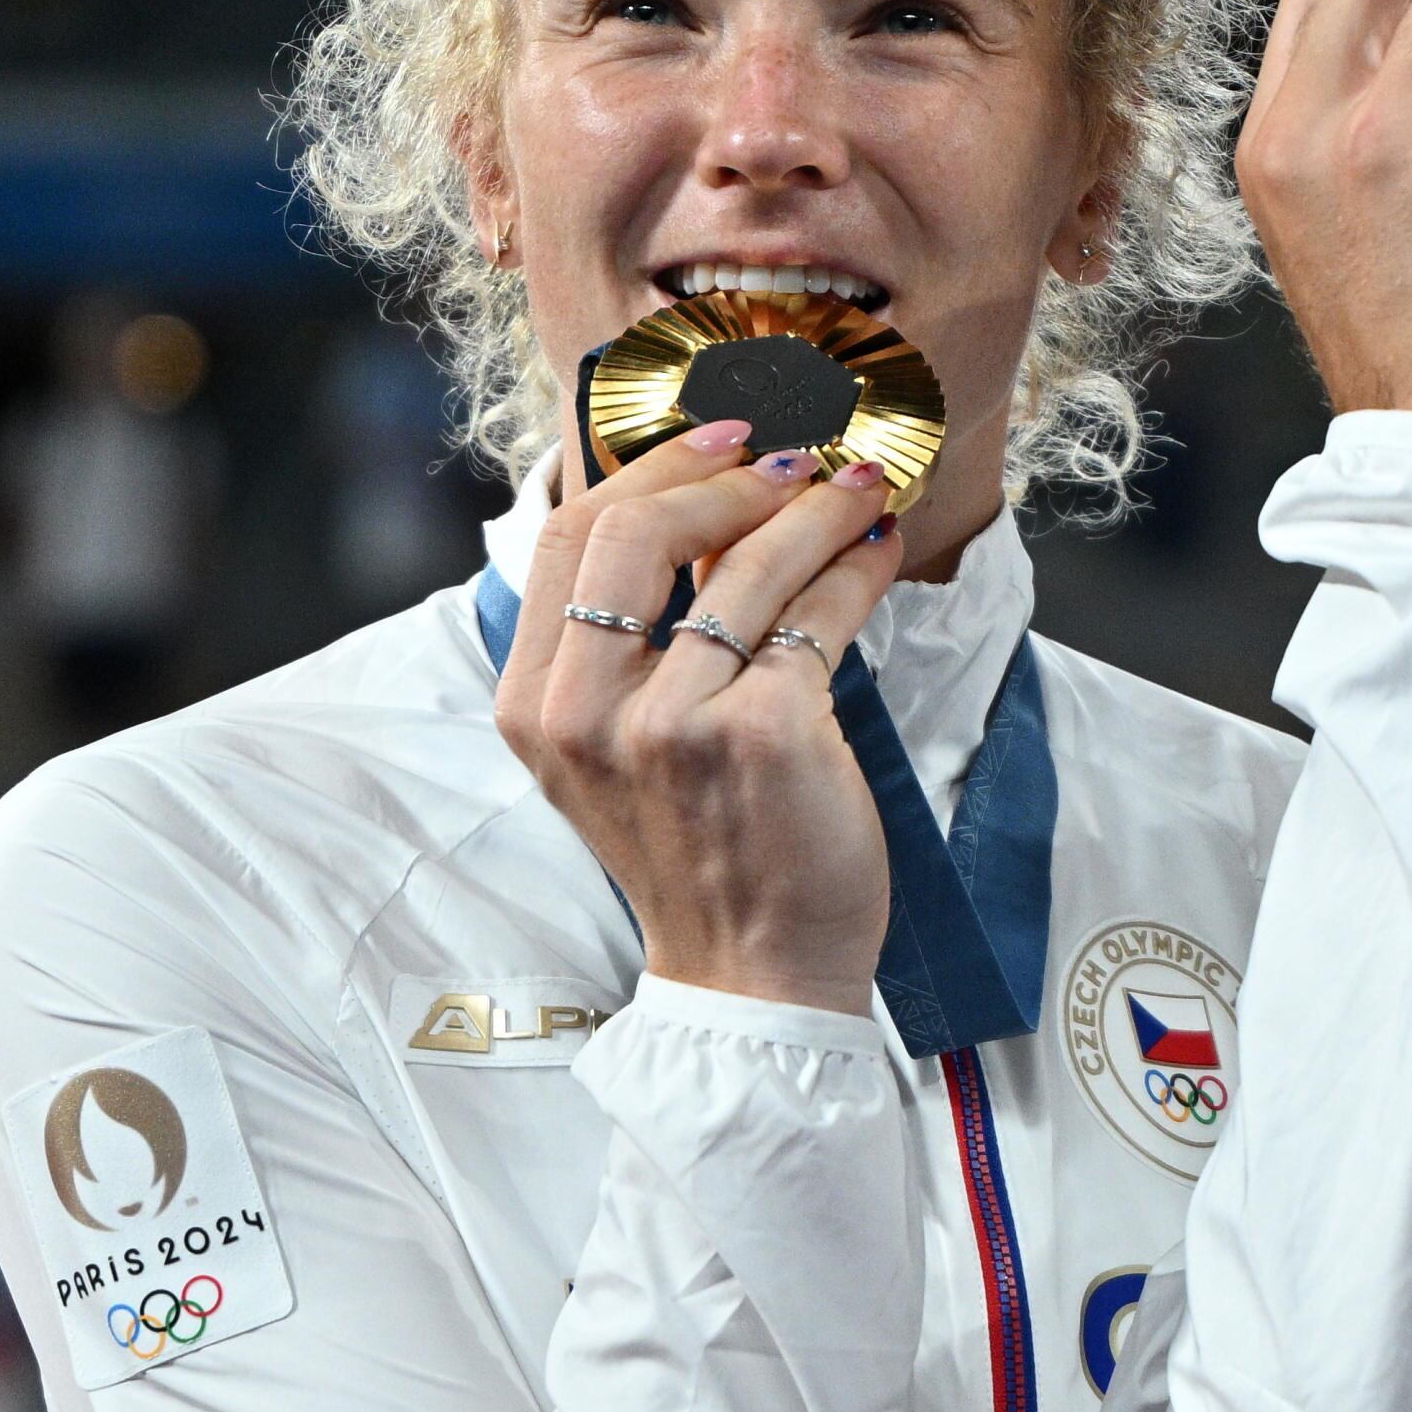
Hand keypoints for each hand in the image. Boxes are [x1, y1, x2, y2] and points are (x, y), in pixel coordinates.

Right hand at [495, 425, 907, 1016]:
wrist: (753, 972)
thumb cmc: (700, 854)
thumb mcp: (612, 754)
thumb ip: (619, 648)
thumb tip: (687, 506)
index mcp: (534, 706)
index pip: (568, 537)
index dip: (647, 467)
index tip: (718, 439)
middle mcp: (587, 713)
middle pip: (635, 528)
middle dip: (725, 473)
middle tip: (792, 456)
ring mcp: (674, 725)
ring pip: (744, 563)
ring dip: (813, 506)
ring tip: (857, 488)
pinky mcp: (766, 734)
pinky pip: (816, 613)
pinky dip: (856, 566)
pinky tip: (877, 550)